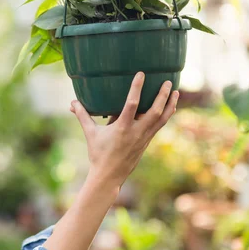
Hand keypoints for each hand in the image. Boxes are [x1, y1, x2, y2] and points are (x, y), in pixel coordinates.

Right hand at [70, 72, 178, 189]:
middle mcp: (136, 132)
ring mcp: (144, 137)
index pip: (131, 104)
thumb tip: (72, 103)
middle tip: (168, 81)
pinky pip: (160, 125)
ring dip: (170, 104)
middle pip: (155, 111)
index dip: (137, 88)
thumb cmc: (98, 154)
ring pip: (162, 119)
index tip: (141, 74)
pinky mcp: (147, 141)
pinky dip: (167, 114)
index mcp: (122, 128)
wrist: (109, 175)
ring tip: (176, 91)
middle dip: (162, 95)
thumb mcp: (90, 133)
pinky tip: (170, 106)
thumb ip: (82, 115)